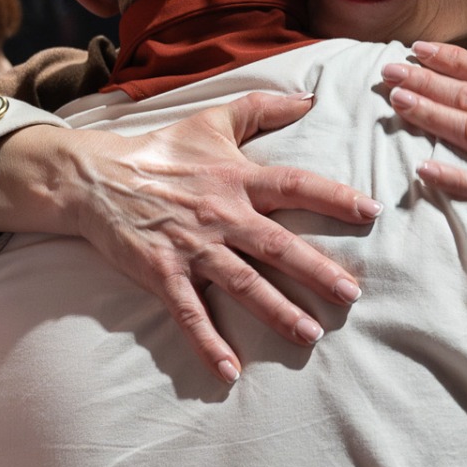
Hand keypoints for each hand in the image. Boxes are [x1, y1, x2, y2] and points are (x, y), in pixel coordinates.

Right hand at [0, 92, 380, 383]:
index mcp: (236, 177)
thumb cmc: (161, 150)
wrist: (95, 178)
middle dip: (316, 270)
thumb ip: (262, 107)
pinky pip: (189, 312)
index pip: (295, 185)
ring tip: (311, 335)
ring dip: (276, 311)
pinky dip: (207, 342)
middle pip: (276, 244)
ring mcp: (191, 246)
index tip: (371, 212)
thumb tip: (310, 96)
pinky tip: (229, 371)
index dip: (334, 197)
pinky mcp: (162, 272)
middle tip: (351, 294)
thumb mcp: (212, 121)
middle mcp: (220, 213)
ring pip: (242, 283)